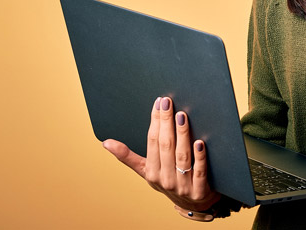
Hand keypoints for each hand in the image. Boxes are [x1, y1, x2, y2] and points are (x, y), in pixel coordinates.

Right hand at [102, 96, 220, 213]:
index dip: (155, 121)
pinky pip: (200, 171)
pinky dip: (199, 157)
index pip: (152, 142)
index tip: (158, 102)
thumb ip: (128, 157)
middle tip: (168, 101)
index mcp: (151, 172)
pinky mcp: (200, 190)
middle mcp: (166, 179)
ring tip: (182, 116)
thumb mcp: (146, 171)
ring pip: (182, 157)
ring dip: (182, 135)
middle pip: (166, 146)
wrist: (192, 204)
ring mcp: (183, 186)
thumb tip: (105, 143)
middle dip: (166, 122)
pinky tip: (200, 142)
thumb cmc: (168, 180)